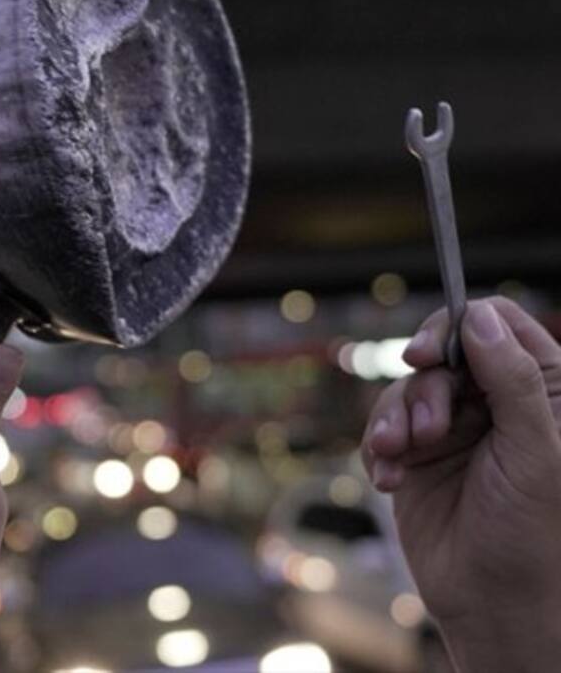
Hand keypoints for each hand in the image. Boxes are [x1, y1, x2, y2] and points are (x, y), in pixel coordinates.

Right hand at [363, 297, 560, 672]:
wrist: (491, 604)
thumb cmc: (534, 534)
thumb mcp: (535, 451)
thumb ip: (512, 381)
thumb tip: (478, 317)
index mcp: (543, 393)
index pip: (498, 326)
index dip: (459, 328)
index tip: (429, 356)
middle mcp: (495, 403)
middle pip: (442, 354)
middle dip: (424, 390)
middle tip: (425, 427)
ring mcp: (453, 427)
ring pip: (406, 388)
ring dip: (395, 421)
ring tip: (399, 456)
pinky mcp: (415, 454)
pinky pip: (382, 427)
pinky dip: (380, 450)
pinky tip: (390, 481)